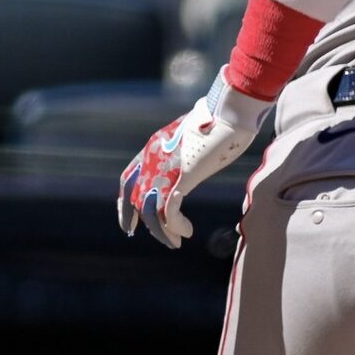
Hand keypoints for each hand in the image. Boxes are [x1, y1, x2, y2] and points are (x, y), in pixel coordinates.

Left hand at [117, 68, 268, 248]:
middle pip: (134, 196)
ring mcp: (166, 165)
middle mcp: (154, 157)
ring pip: (150, 209)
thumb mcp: (196, 135)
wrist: (229, 110)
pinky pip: (169, 209)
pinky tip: (186, 232)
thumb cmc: (221, 118)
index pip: (129, 178)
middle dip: (139, 221)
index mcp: (155, 146)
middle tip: (150, 237)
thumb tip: (197, 154)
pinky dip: (175, 225)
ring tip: (175, 244)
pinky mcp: (183, 175)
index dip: (125, 201)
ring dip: (161, 231)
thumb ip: (188, 148)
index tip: (129, 220)